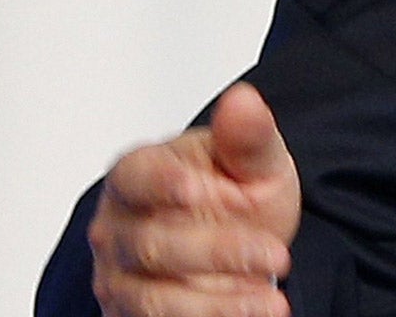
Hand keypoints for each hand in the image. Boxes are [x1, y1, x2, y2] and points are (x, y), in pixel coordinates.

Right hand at [87, 82, 300, 316]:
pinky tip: (253, 313)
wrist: (243, 237)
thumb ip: (248, 136)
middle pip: (152, 244)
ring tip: (271, 301)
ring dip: (217, 303)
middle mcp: (118, 228)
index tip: (198, 191)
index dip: (162, 184)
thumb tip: (243, 100)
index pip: (137, 177)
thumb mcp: (256, 161)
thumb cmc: (235, 189)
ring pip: (154, 297)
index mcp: (138, 174)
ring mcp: (119, 277)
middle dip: (219, 252)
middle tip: (276, 255)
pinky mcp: (131, 316)